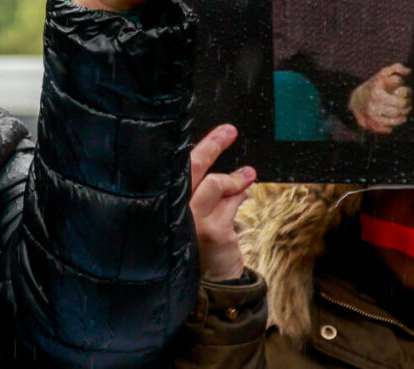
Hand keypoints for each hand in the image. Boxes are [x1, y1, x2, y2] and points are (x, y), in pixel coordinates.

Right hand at [189, 124, 255, 280]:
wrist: (210, 283)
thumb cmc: (198, 243)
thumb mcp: (194, 214)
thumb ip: (204, 192)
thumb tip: (224, 167)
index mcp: (165, 201)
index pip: (174, 166)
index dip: (193, 147)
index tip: (209, 131)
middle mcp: (174, 208)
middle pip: (193, 167)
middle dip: (212, 145)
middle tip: (229, 131)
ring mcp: (194, 219)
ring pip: (217, 183)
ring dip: (235, 177)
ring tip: (248, 174)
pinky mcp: (215, 230)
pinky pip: (232, 201)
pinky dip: (240, 195)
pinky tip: (244, 193)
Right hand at [348, 63, 410, 133]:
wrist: (356, 98)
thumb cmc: (374, 85)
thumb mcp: (382, 73)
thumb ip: (396, 68)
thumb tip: (409, 71)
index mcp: (377, 91)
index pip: (401, 96)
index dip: (406, 93)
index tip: (405, 91)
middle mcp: (374, 104)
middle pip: (399, 109)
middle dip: (406, 106)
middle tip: (407, 103)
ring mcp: (372, 115)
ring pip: (395, 120)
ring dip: (403, 116)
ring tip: (404, 112)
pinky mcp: (372, 125)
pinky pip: (388, 128)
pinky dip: (394, 125)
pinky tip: (396, 119)